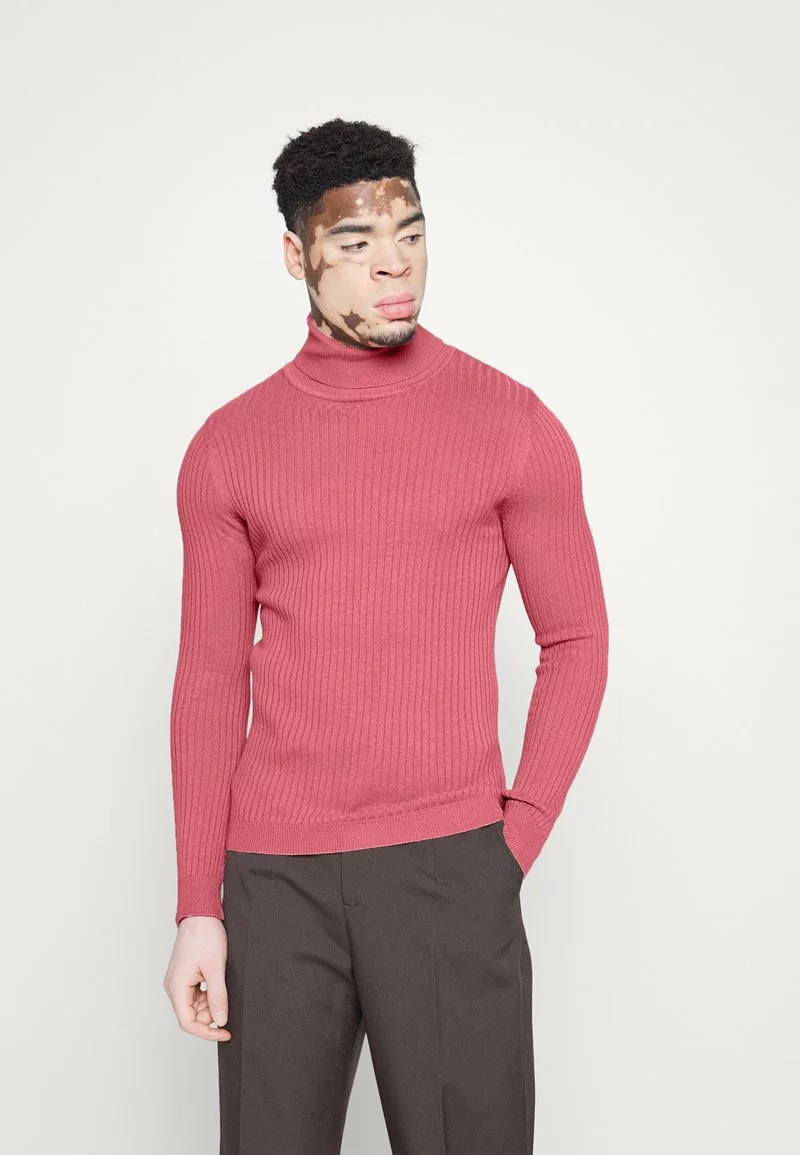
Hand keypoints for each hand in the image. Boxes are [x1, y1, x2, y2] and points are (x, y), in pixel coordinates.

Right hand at [163, 916, 231, 1041]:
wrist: (200, 913)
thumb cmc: (205, 936)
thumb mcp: (215, 968)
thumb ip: (218, 996)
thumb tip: (220, 1021)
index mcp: (177, 987)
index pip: (188, 1022)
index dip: (207, 1032)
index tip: (225, 1033)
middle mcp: (174, 986)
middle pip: (192, 1015)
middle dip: (211, 1014)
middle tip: (227, 1002)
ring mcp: (179, 981)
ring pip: (196, 1005)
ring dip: (211, 1003)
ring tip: (223, 986)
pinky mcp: (186, 975)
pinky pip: (197, 994)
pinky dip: (209, 994)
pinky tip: (218, 982)